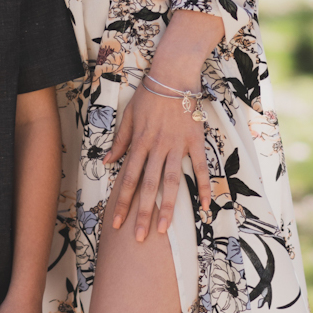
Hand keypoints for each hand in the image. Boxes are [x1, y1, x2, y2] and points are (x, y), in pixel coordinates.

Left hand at [107, 80, 211, 242]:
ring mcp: (177, 145)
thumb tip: (106, 162)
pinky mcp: (195, 140)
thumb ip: (120, 142)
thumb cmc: (149, 95)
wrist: (173, 75)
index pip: (129, 179)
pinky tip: (205, 207)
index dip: (122, 202)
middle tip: (138, 237)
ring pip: (171, 181)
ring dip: (167, 207)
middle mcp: (157, 148)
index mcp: (140, 143)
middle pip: (148, 186)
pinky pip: (201, 167)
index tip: (116, 222)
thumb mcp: (128, 117)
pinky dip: (205, 186)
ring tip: (164, 229)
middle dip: (142, 213)